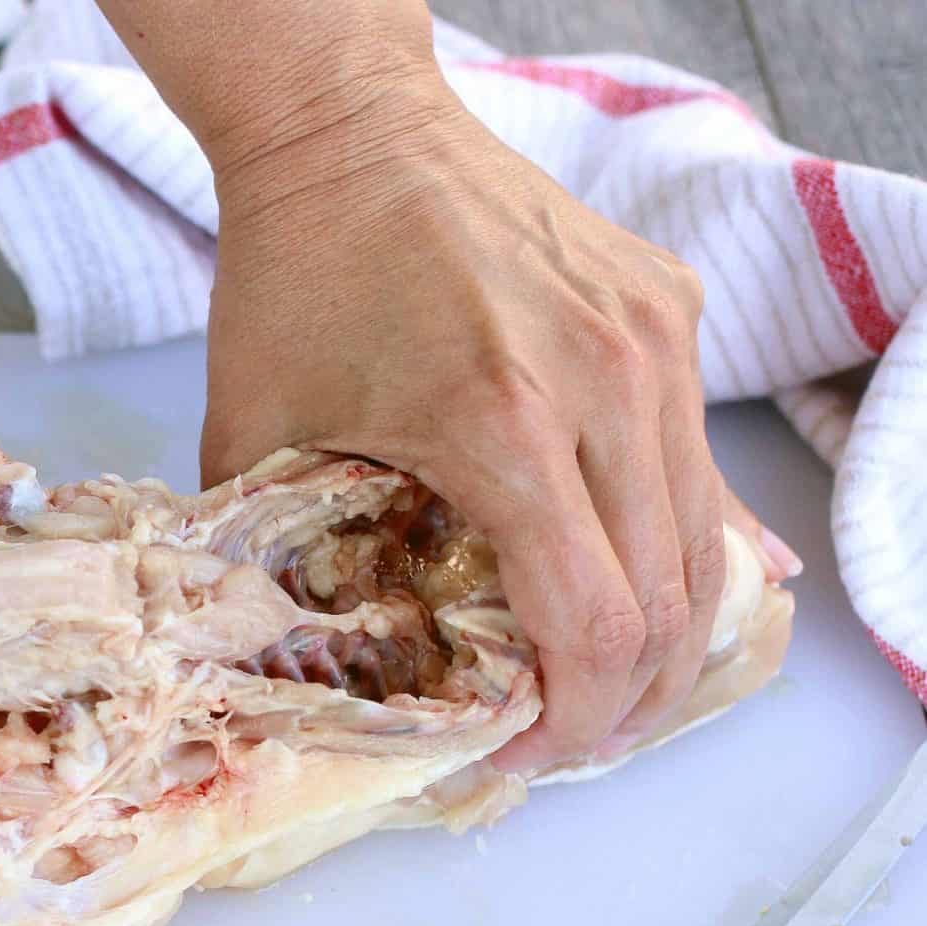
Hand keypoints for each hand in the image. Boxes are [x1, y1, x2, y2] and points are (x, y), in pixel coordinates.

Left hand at [197, 80, 799, 772]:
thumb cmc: (292, 278)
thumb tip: (288, 657)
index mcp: (499, 423)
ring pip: (706, 537)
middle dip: (628, 701)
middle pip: (673, 600)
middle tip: (570, 745)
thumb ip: (274, 558)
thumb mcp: (255, 434)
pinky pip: (697, 458)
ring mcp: (655, 341)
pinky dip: (676, 539)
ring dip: (667, 632)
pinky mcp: (670, 311)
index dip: (569, 721)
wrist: (348, 131)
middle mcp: (606, 382)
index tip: (522, 758)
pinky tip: (637, 585)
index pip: (591, 623)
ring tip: (607, 686)